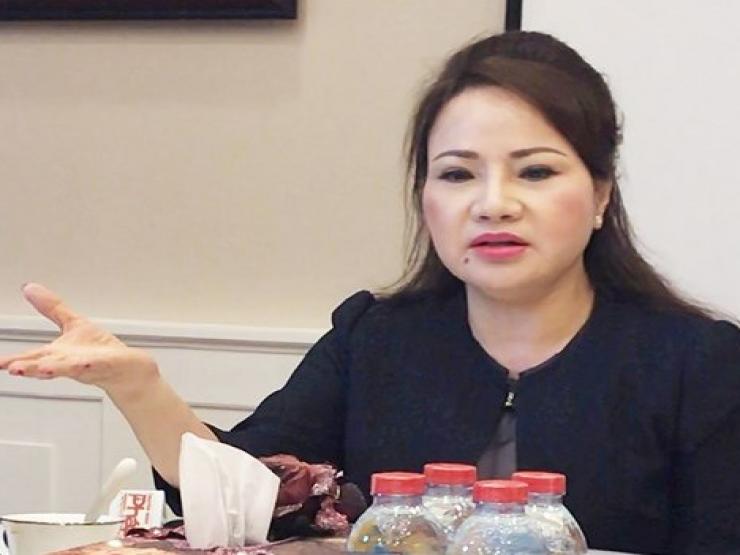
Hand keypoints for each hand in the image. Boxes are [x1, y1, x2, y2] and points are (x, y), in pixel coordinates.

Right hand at [0, 283, 158, 395]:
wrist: (126, 367)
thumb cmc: (98, 349)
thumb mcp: (71, 323)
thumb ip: (51, 308)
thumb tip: (30, 287)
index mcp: (56, 354)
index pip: (30, 357)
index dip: (12, 360)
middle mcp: (67, 362)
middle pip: (44, 365)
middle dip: (28, 368)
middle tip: (12, 368)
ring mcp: (85, 365)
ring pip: (67, 368)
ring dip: (54, 369)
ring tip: (42, 369)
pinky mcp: (104, 365)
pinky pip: (94, 366)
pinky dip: (87, 365)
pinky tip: (83, 363)